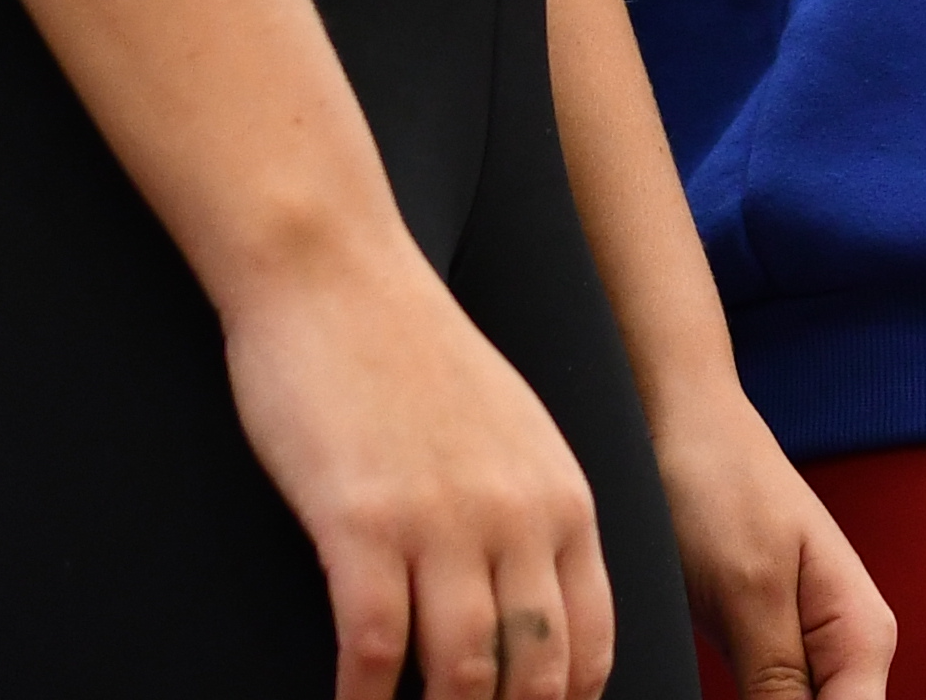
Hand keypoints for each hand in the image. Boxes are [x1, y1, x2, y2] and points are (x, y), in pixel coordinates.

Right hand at [222, 238, 612, 699]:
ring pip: (463, 676)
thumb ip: (535, 512)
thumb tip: (536, 604)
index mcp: (562, 499)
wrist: (334, 268)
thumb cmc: (412, 349)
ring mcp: (441, 523)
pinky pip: (374, 650)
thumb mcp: (513, 428)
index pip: (591, 647)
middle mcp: (517, 518)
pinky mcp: (362, 523)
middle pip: (535, 677)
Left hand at [648, 377, 893, 699]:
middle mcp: (850, 651)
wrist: (685, 421)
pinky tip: (724, 694)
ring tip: (725, 666)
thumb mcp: (748, 590)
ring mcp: (812, 652)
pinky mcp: (772, 650)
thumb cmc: (719, 485)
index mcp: (863, 637)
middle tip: (729, 686)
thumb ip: (779, 684)